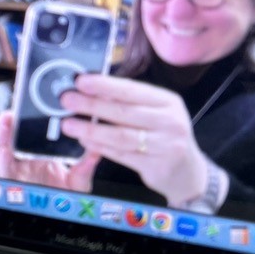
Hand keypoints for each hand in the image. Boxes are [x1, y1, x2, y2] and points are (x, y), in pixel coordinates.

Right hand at [0, 111, 99, 191]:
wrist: (62, 218)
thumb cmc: (66, 200)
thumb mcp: (79, 180)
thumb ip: (86, 165)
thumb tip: (96, 148)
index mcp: (37, 155)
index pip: (24, 131)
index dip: (20, 118)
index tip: (24, 106)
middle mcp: (24, 162)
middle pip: (7, 138)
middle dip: (5, 123)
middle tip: (10, 114)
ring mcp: (17, 172)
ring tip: (5, 126)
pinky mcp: (14, 185)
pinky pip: (3, 172)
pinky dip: (2, 160)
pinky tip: (5, 150)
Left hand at [58, 74, 209, 207]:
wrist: (187, 172)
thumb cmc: (164, 135)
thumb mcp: (156, 112)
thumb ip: (129, 101)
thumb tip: (93, 89)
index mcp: (168, 102)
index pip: (132, 90)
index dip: (104, 85)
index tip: (80, 81)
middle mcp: (170, 121)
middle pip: (124, 111)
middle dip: (91, 105)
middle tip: (67, 100)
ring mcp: (165, 146)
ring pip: (121, 135)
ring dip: (91, 128)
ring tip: (69, 124)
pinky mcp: (156, 167)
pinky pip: (122, 155)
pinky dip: (100, 147)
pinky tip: (85, 140)